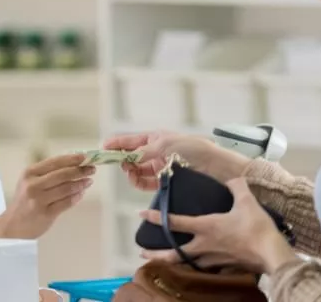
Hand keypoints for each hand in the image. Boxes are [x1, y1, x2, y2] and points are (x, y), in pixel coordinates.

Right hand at [3, 153, 95, 238]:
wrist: (13, 225)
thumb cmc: (24, 201)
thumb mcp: (29, 182)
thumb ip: (47, 173)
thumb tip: (73, 164)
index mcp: (29, 173)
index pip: (55, 162)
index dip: (72, 159)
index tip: (85, 157)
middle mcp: (33, 185)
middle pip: (62, 174)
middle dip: (80, 170)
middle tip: (92, 169)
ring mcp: (39, 200)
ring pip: (66, 188)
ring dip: (81, 184)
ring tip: (89, 181)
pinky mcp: (46, 214)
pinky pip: (66, 203)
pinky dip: (76, 197)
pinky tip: (81, 194)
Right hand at [103, 130, 249, 190]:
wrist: (218, 168)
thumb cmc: (195, 150)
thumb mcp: (167, 145)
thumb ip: (144, 151)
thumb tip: (128, 157)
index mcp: (156, 138)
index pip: (130, 140)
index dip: (115, 143)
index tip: (102, 149)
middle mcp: (156, 151)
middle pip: (131, 156)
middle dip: (123, 160)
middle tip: (121, 165)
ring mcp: (160, 166)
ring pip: (137, 170)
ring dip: (130, 172)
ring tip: (131, 174)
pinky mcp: (165, 181)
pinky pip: (146, 182)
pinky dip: (138, 182)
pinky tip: (136, 181)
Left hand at [139, 178, 297, 273]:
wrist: (272, 255)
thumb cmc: (256, 228)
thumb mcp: (247, 201)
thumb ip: (237, 186)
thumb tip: (233, 178)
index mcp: (205, 226)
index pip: (174, 222)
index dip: (156, 217)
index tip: (141, 214)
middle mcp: (204, 245)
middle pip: (174, 253)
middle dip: (156, 254)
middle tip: (143, 252)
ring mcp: (213, 259)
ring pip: (188, 263)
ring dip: (175, 262)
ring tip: (165, 261)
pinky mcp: (224, 267)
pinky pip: (206, 268)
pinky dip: (198, 267)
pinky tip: (197, 264)